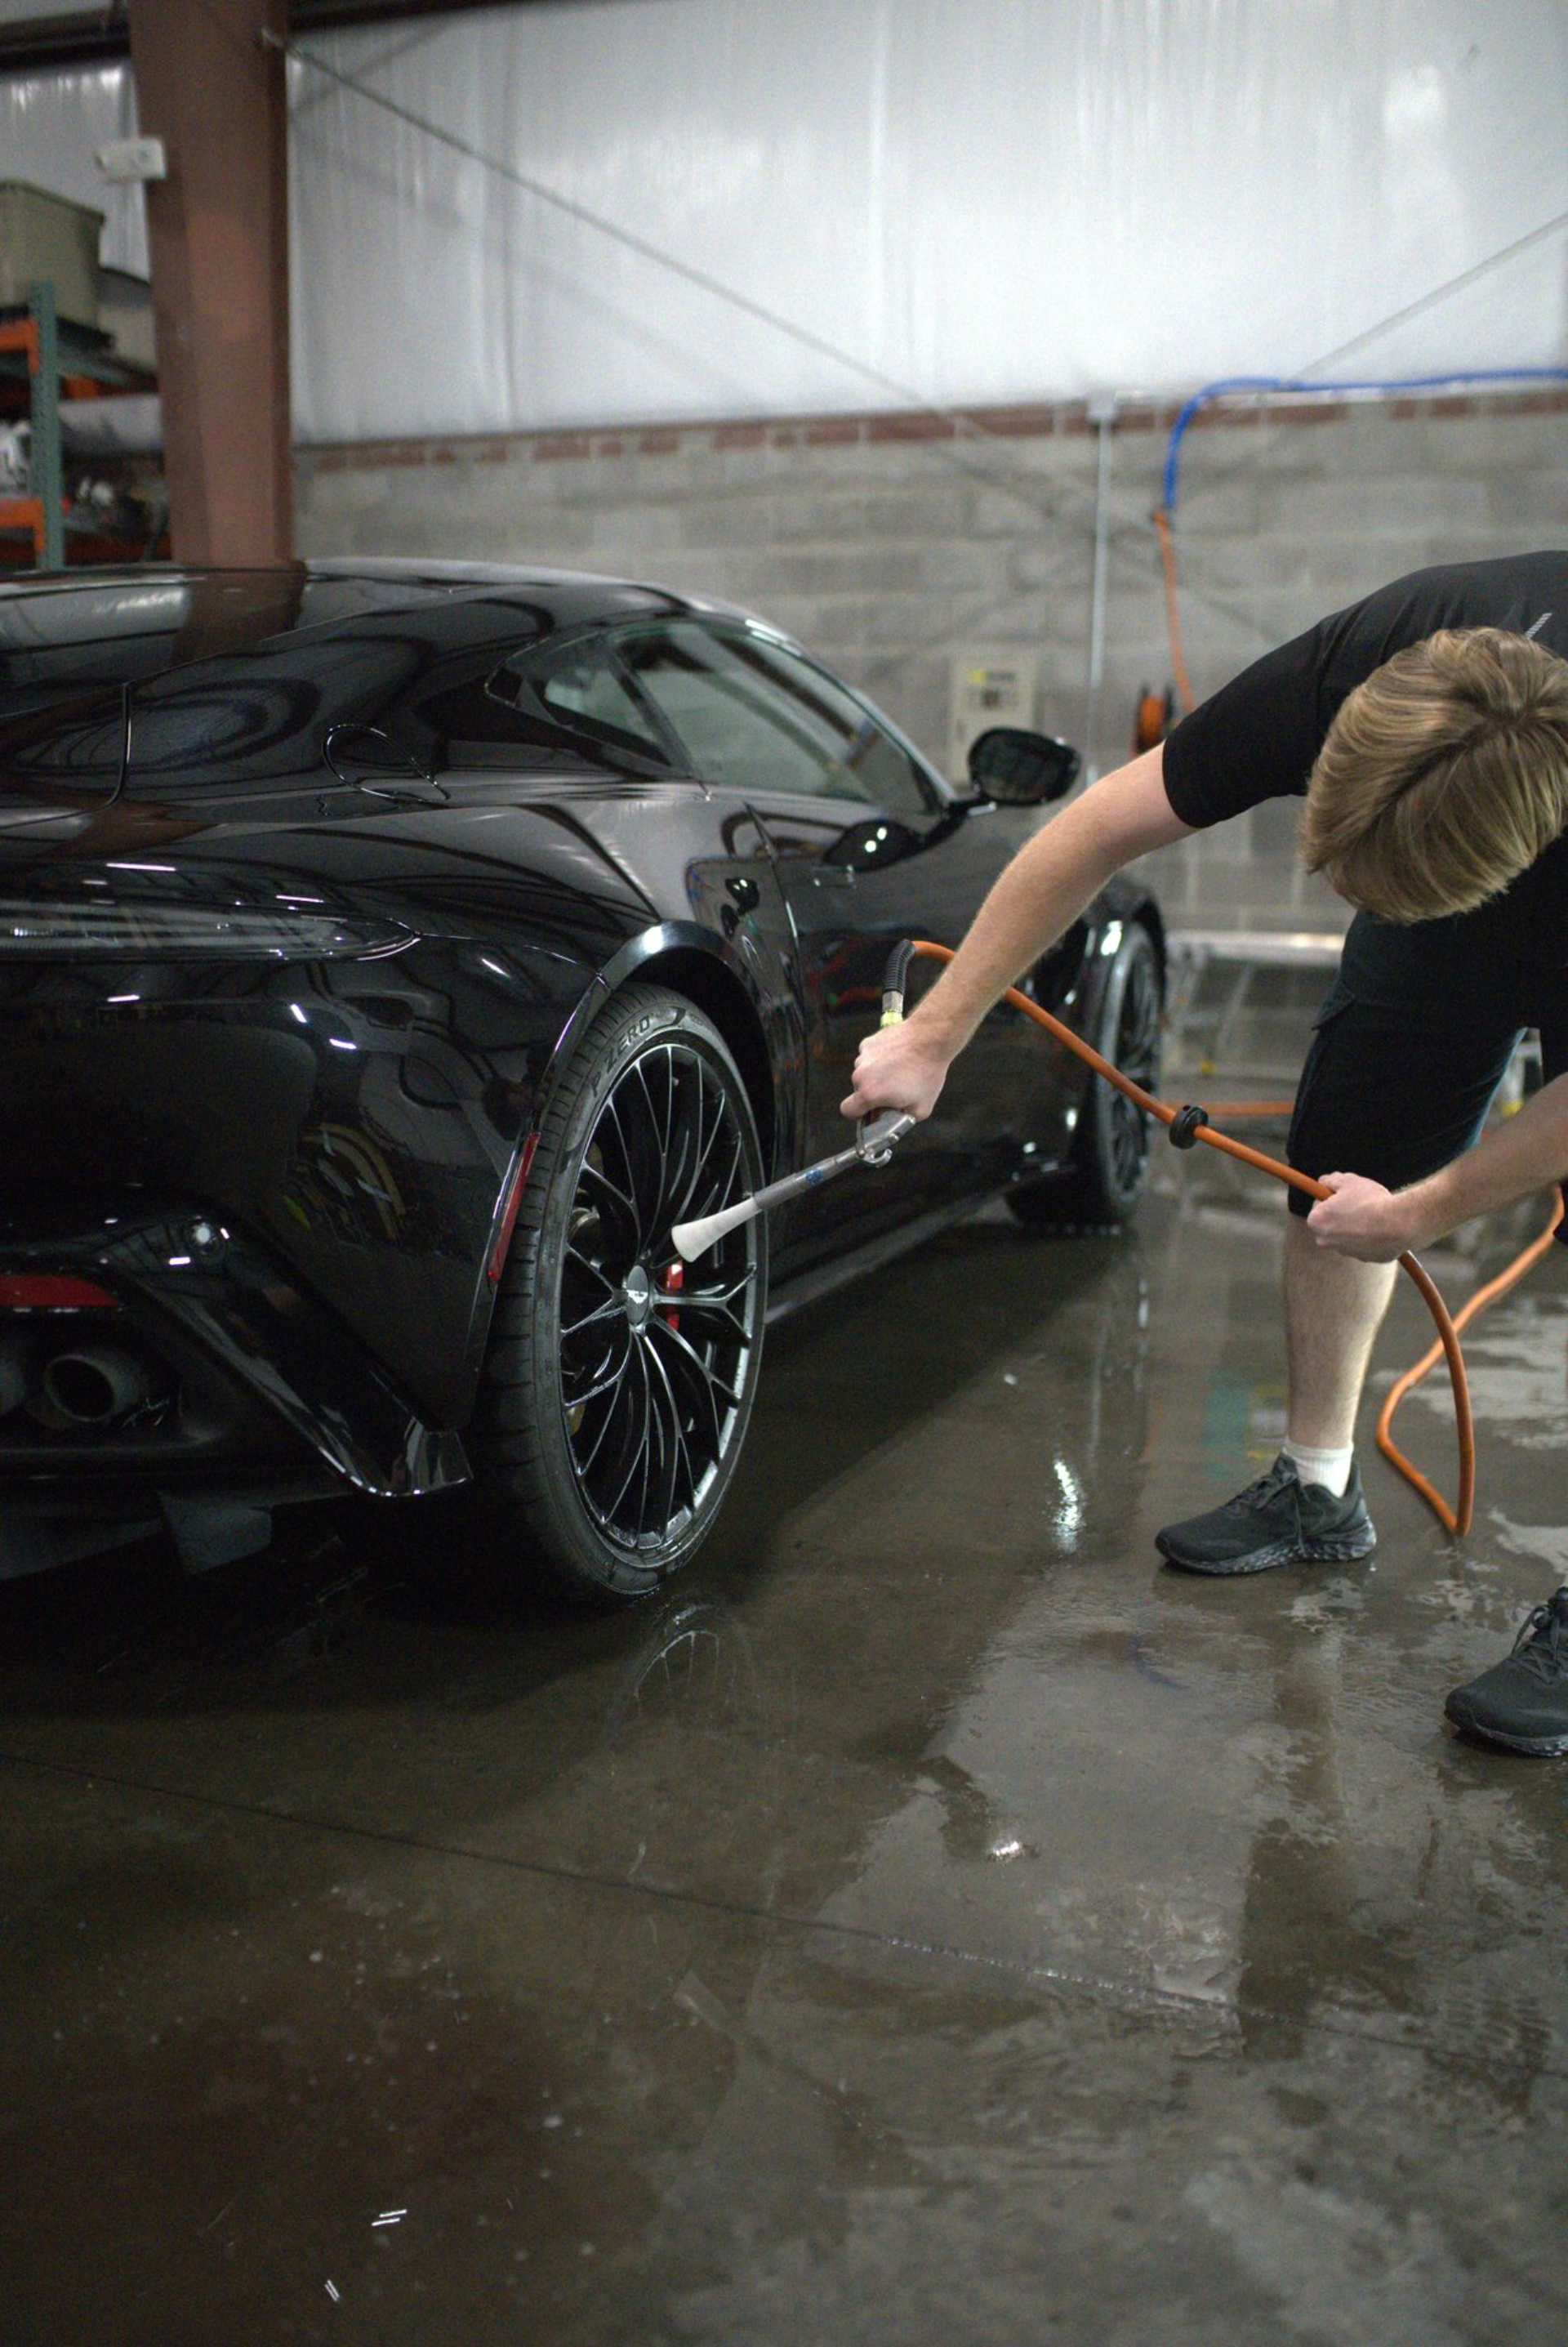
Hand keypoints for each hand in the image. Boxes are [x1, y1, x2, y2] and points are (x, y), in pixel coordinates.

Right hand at [840, 1021, 950, 1122]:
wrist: (930, 1038)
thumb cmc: (927, 1074)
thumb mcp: (921, 1109)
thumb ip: (902, 1120)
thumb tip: (892, 1122)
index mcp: (869, 1093)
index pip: (847, 1110)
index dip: (858, 1115)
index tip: (871, 1113)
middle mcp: (861, 1074)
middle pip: (858, 1091)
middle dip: (872, 1094)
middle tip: (894, 1092)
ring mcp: (863, 1056)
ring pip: (864, 1073)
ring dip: (876, 1076)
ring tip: (899, 1071)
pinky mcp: (869, 1043)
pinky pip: (869, 1057)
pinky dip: (879, 1060)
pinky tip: (897, 1058)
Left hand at [1306, 1171, 1425, 1261]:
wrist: (1397, 1223)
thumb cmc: (1369, 1201)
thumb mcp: (1347, 1181)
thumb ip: (1330, 1180)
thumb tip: (1323, 1181)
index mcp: (1317, 1222)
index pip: (1318, 1206)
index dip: (1332, 1197)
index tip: (1344, 1193)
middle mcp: (1326, 1241)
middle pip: (1331, 1223)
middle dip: (1342, 1214)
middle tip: (1359, 1202)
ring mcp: (1346, 1252)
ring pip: (1349, 1235)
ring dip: (1357, 1225)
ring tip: (1374, 1214)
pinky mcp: (1366, 1258)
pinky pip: (1366, 1244)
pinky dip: (1372, 1236)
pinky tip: (1382, 1226)